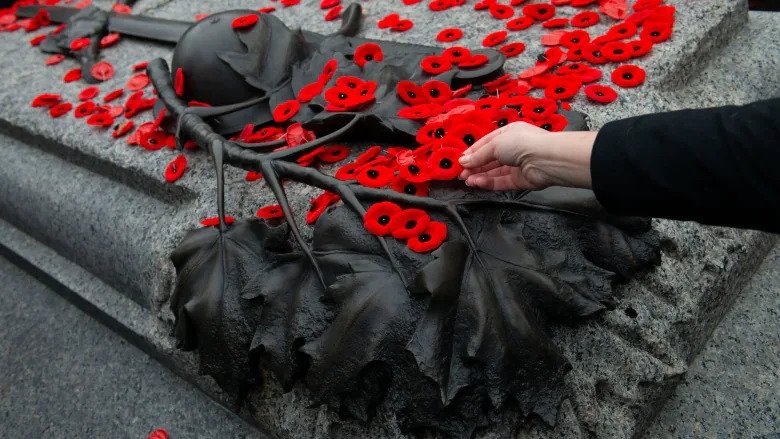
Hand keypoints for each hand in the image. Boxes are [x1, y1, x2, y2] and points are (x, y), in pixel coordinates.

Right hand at [458, 122, 596, 190]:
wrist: (545, 159)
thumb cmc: (520, 143)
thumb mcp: (495, 144)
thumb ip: (478, 155)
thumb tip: (462, 162)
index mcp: (509, 134)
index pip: (487, 143)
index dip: (473, 152)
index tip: (460, 161)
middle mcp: (513, 149)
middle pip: (489, 159)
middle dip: (474, 166)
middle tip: (460, 174)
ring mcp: (517, 165)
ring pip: (494, 172)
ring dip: (479, 176)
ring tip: (466, 180)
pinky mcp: (519, 180)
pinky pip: (501, 182)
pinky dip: (488, 183)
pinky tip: (477, 183)